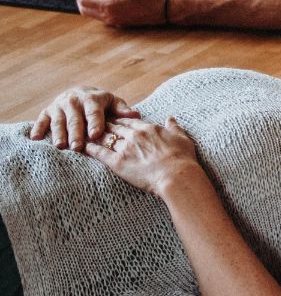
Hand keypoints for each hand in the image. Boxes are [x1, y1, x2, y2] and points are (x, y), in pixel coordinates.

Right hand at [29, 87, 138, 152]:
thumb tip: (136, 115)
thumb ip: (122, 110)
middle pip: (75, 119)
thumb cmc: (101, 104)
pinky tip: (35, 138)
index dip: (95, 123)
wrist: (80, 94)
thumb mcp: (113, 103)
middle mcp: (74, 101)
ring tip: (60, 146)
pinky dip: (38, 128)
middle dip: (76, 133)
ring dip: (58, 134)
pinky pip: (41, 120)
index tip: (96, 135)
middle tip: (77, 146)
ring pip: (58, 121)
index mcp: (92, 99)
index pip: (94, 112)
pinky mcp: (47, 111)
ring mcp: (59, 106)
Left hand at [71, 0, 167, 27]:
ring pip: (93, 14)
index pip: (83, 1)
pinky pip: (103, 16)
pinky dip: (98, 7)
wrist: (166, 9)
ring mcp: (115, 21)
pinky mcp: (121, 22)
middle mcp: (109, 17)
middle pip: (85, 10)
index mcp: (108, 7)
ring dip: (89, 2)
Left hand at [83, 117, 201, 195]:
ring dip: (94, 134)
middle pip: (113, 126)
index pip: (128, 121)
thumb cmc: (183, 159)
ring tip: (85, 133)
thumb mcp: (182, 139)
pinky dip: (90, 148)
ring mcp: (125, 148)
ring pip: (104, 137)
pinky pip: (99, 152)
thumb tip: (170, 118)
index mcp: (148, 129)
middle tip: (93, 123)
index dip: (119, 119)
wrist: (177, 176)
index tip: (112, 119)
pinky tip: (82, 146)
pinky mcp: (118, 162)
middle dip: (103, 124)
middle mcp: (134, 135)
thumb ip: (174, 127)